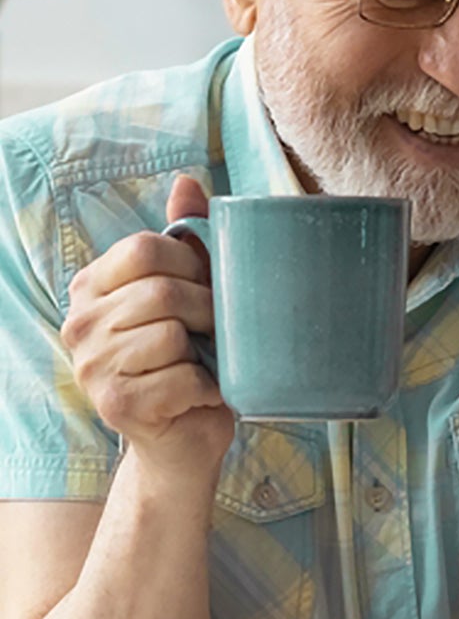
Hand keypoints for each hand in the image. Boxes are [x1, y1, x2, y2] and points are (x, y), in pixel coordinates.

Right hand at [60, 175, 233, 479]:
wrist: (185, 437)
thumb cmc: (192, 357)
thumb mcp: (190, 291)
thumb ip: (186, 238)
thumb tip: (187, 182)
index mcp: (93, 287)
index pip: (144, 247)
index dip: (193, 263)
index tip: (207, 286)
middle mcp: (80, 324)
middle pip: (163, 291)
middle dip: (208, 310)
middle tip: (218, 331)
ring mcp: (92, 367)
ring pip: (171, 334)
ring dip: (209, 351)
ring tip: (206, 362)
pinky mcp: (115, 406)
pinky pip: (181, 379)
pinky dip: (207, 386)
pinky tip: (200, 393)